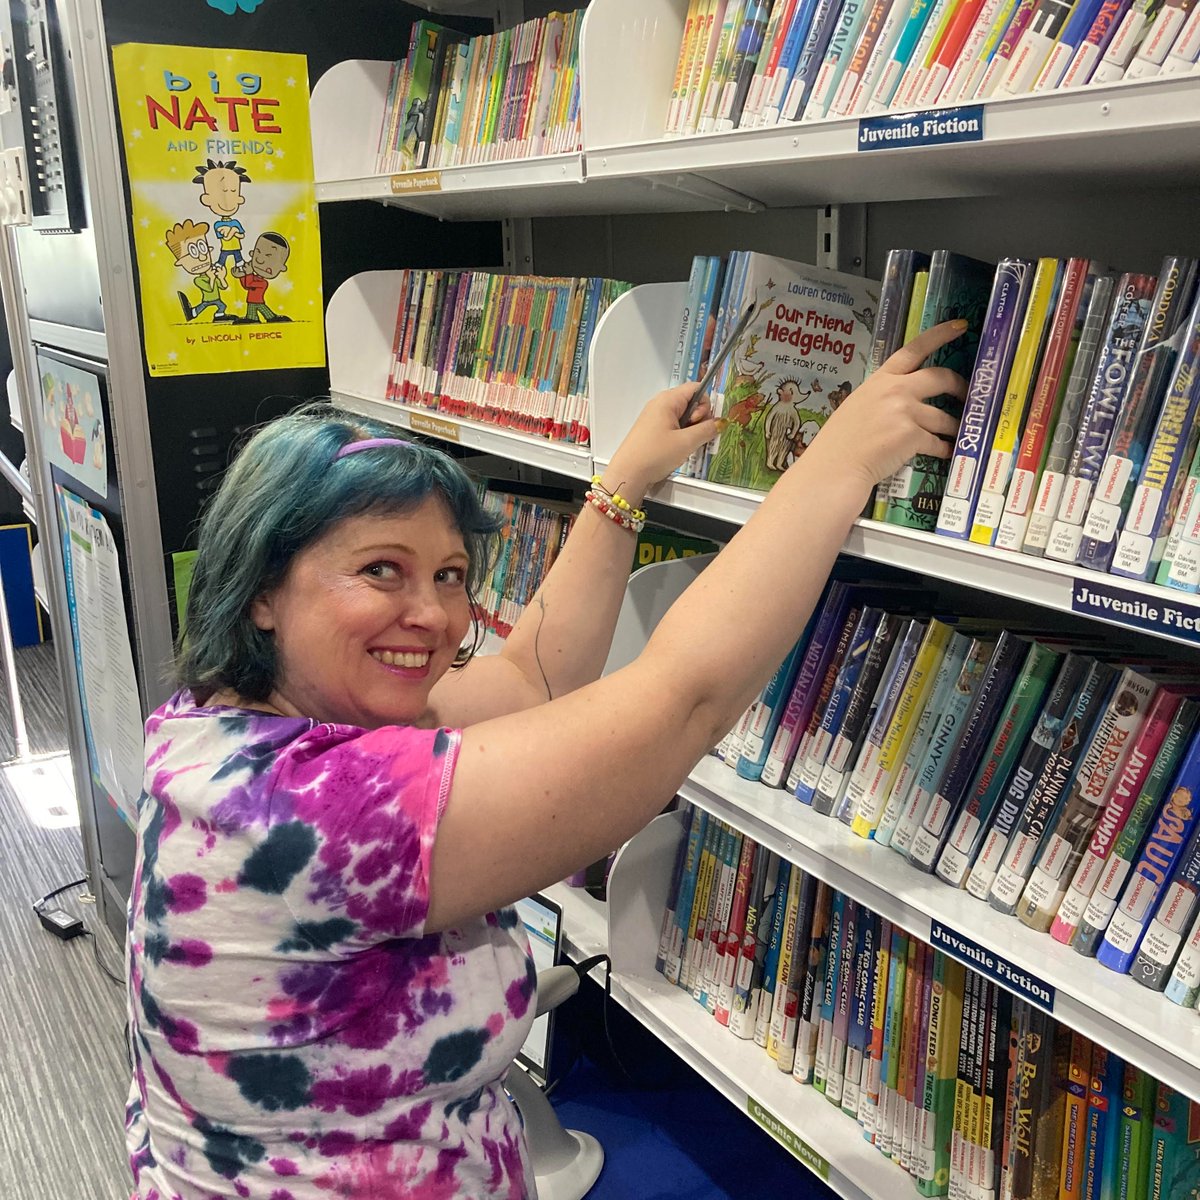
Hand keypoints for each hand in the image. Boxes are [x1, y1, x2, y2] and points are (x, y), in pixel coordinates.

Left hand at [603, 384, 721, 501]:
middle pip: (691, 402)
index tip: (700, 422)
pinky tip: (678, 450)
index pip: (696, 388)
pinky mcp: (653, 430)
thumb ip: (708, 430)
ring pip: (684, 417)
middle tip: (693, 436)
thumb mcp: (687, 442)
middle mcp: (661, 404)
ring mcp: (656, 417)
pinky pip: (675, 427)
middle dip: (699, 419)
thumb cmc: (654, 455)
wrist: (628, 475)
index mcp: (668, 400)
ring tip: (685, 446)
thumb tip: (721, 422)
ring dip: (691, 430)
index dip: (705, 404)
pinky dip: (682, 436)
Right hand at [801, 320, 967, 491]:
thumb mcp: (857, 407)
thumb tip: (903, 402)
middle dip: (959, 386)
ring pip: (943, 417)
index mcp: (880, 380)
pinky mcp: (912, 435)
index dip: (939, 335)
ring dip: (954, 427)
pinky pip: (937, 442)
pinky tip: (945, 452)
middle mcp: (895, 390)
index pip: (913, 349)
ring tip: (957, 434)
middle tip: (967, 395)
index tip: (960, 326)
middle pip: (940, 378)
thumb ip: (881, 398)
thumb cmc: (840, 443)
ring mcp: (905, 412)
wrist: (835, 468)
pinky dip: (943, 449)